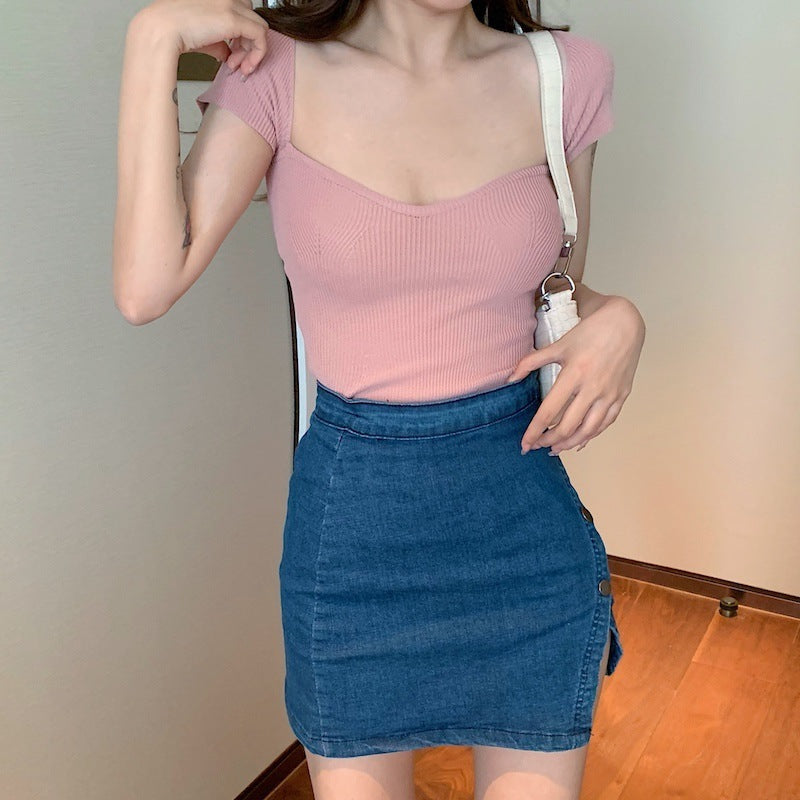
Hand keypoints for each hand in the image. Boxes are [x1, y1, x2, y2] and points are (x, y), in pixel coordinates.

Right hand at [134, 0, 269, 72]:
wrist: (160, 29)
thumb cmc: (172, 30)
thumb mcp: (202, 35)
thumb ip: (219, 42)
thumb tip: (229, 54)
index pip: (242, 11)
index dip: (242, 35)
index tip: (234, 53)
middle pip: (252, 18)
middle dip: (247, 43)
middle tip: (236, 62)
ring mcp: (230, 4)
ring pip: (259, 27)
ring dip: (252, 51)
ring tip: (238, 67)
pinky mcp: (233, 18)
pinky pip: (261, 36)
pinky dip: (257, 54)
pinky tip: (244, 66)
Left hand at [507, 296, 645, 454]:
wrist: (624, 324)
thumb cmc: (589, 333)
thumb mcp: (558, 345)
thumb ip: (531, 362)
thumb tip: (510, 378)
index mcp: (574, 374)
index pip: (549, 412)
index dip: (534, 431)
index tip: (525, 444)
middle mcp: (593, 388)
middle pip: (567, 426)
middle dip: (549, 441)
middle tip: (537, 446)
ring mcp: (609, 394)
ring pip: (587, 431)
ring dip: (569, 444)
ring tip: (554, 448)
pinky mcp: (621, 397)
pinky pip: (605, 424)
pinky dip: (590, 436)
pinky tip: (578, 442)